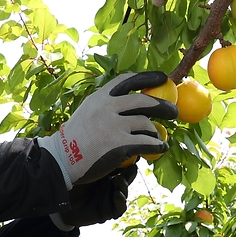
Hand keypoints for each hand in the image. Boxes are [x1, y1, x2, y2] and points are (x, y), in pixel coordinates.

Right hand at [38, 71, 177, 186]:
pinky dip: (157, 145)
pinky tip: (161, 147)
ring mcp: (114, 125)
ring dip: (157, 131)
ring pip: (146, 123)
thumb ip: (106, 106)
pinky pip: (146, 142)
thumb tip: (131, 106)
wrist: (62, 159)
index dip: (147, 78)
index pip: (127, 80)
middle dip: (163, 106)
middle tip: (173, 111)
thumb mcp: (88, 112)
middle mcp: (107, 107)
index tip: (163, 77)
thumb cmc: (75, 139)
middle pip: (144, 101)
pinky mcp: (119, 144)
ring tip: (160, 136)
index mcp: (100, 97)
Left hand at [52, 165, 137, 229]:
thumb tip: (121, 148)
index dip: (129, 164)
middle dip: (129, 175)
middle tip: (130, 168)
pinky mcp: (107, 212)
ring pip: (124, 193)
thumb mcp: (90, 166)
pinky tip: (118, 194)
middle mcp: (108, 184)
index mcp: (105, 172)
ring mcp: (108, 198)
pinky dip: (120, 201)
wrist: (58, 195)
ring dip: (124, 187)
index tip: (133, 157)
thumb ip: (105, 160)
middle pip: (126, 180)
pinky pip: (119, 208)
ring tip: (120, 180)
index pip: (122, 167)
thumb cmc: (70, 177)